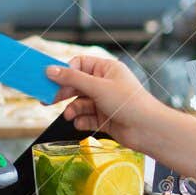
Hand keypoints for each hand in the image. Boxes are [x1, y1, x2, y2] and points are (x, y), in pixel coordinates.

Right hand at [44, 56, 166, 150]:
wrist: (147, 129)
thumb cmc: (130, 103)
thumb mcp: (97, 87)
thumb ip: (72, 79)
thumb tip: (51, 70)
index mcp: (106, 69)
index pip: (79, 64)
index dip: (65, 72)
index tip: (50, 80)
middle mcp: (105, 84)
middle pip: (76, 85)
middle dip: (63, 93)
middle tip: (48, 100)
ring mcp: (104, 102)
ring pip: (80, 103)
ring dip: (72, 109)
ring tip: (69, 115)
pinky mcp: (104, 118)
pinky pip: (86, 118)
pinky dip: (81, 121)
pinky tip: (80, 123)